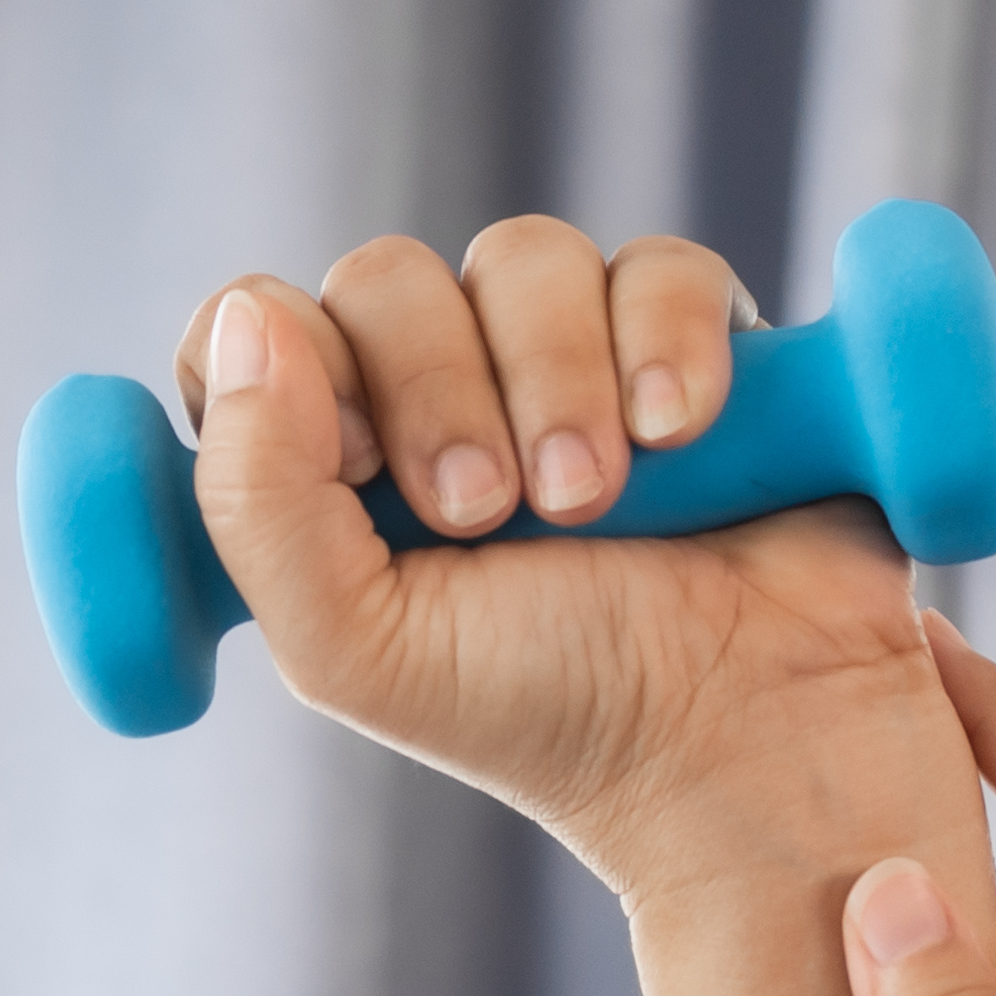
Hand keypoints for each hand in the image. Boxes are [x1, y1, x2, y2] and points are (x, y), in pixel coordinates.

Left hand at [175, 225, 960, 901]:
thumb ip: (256, 500)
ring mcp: (573, 358)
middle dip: (433, 388)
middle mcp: (446, 393)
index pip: (252, 325)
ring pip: (520, 255)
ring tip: (597, 500)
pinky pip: (658, 266)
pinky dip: (665, 346)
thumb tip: (248, 320)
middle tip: (488, 509)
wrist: (747, 739)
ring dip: (553, 380)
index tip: (355, 466)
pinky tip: (679, 437)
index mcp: (339, 467)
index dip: (284, 366)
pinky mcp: (696, 341)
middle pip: (384, 276)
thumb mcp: (356, 648)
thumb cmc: (549, 711)